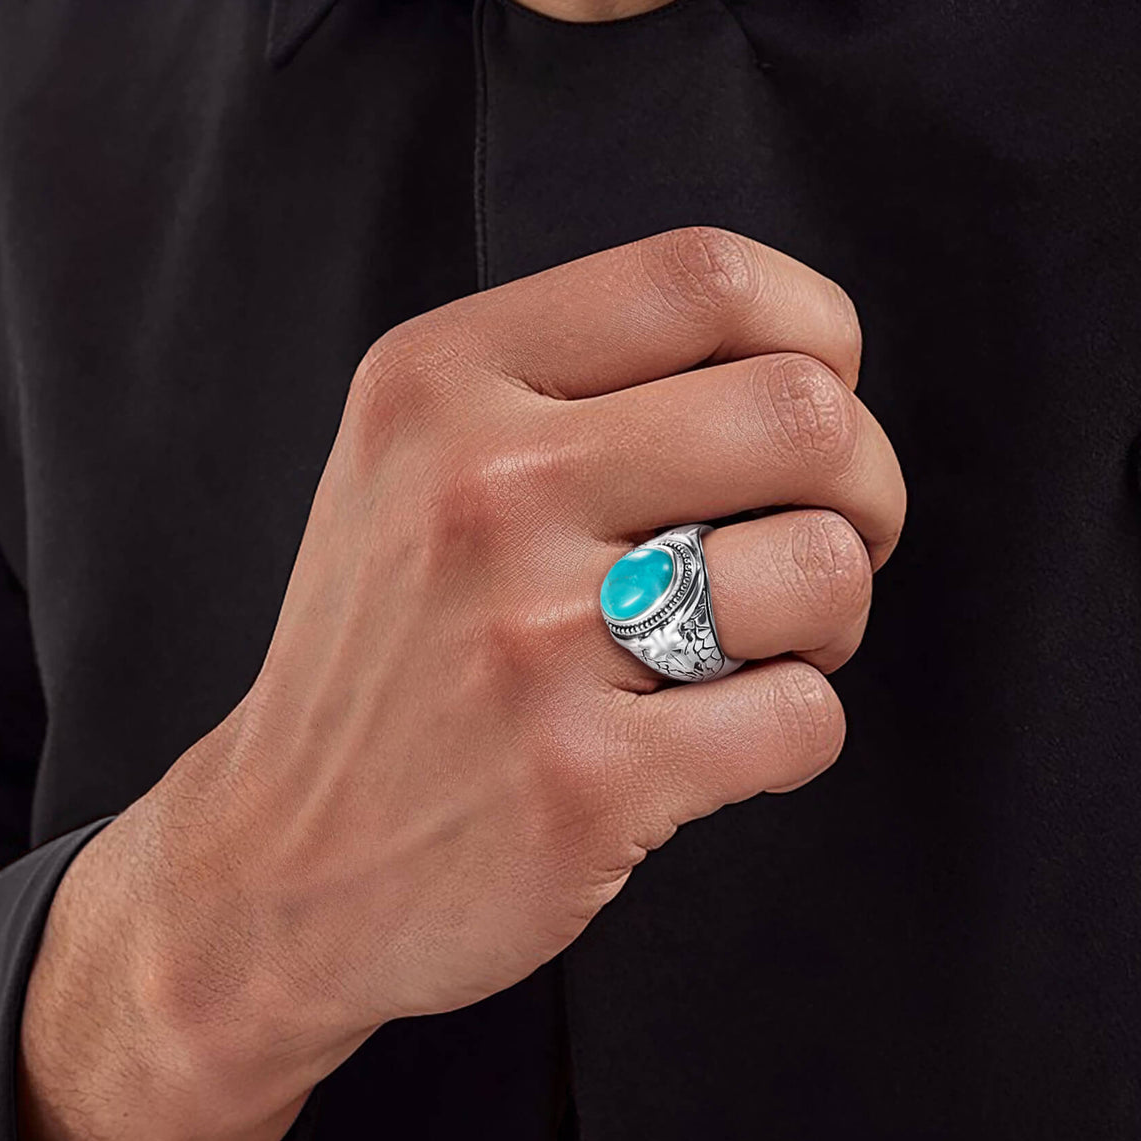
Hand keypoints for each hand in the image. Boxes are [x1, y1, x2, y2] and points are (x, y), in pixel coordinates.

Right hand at [19, 227, 904, 1140]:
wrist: (278, 862)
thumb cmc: (383, 662)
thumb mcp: (410, 471)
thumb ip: (569, 391)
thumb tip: (804, 376)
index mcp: (436, 384)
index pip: (704, 278)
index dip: (816, 340)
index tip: (808, 416)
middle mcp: (479, 491)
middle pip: (804, 415)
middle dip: (862, 489)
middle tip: (814, 548)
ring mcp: (528, 641)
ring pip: (822, 570)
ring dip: (830, 621)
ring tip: (750, 655)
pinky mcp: (583, 781)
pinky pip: (804, 719)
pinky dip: (794, 734)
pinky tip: (711, 746)